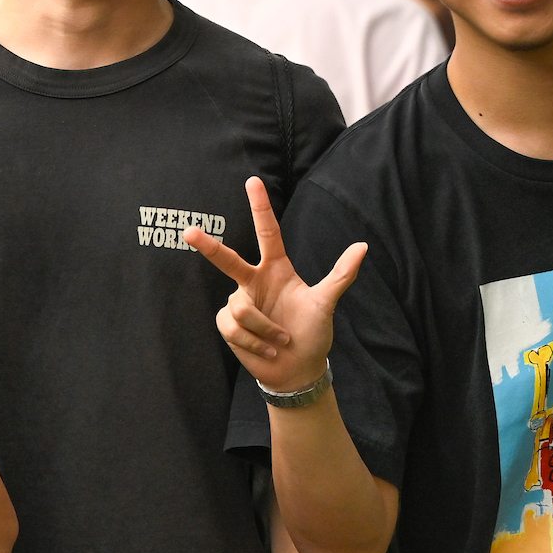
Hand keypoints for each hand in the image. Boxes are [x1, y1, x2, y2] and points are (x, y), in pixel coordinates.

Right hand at [185, 177, 365, 395]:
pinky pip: (232, 327)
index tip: (253, 182)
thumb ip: (341, 274)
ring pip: (241, 308)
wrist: (297, 370)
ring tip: (280, 341)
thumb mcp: (326, 303)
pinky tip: (266, 350)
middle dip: (208, 246)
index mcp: (277, 269)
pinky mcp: (228, 325)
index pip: (267, 233)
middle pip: (227, 259)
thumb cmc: (312, 334)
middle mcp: (254, 282)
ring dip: (264, 329)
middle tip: (189, 232)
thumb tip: (363, 246)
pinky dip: (253, 342)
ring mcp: (239, 303)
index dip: (260, 207)